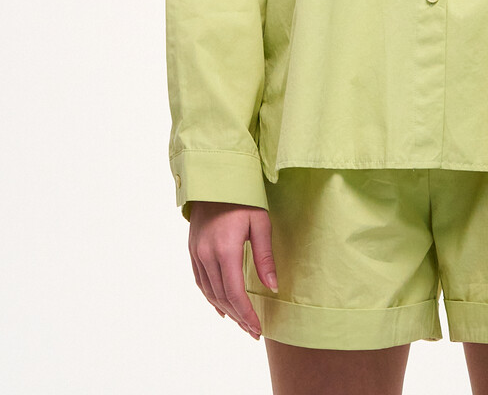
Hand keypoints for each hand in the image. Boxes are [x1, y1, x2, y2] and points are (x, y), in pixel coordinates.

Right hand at [188, 202, 278, 339]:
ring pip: (209, 291)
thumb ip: (265, 256)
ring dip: (225, 309)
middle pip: (221, 296)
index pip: (234, 293)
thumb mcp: (260, 222)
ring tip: (241, 322)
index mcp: (225, 249)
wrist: (216, 176)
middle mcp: (206, 254)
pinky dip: (211, 296)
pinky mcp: (192, 249)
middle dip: (238, 316)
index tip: (257, 328)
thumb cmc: (243, 196)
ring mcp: (196, 252)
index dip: (246, 314)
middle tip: (253, 331)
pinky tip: (221, 306)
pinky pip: (200, 280)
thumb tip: (272, 287)